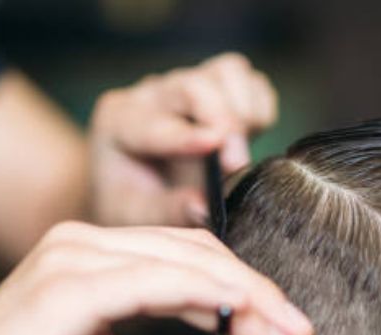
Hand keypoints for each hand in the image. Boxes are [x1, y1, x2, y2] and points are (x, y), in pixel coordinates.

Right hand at [0, 221, 310, 334]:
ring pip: (183, 262)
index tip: (286, 332)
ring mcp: (75, 257)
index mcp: (98, 259)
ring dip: (243, 298)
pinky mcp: (67, 285)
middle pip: (197, 255)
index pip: (191, 263)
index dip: (245, 293)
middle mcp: (87, 244)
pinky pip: (151, 282)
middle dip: (257, 295)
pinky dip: (201, 297)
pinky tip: (238, 321)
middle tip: (300, 334)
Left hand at [89, 52, 276, 227]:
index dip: (186, 135)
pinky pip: (252, 83)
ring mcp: (188, 85)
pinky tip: (249, 139)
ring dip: (244, 110)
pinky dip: (260, 109)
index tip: (214, 146)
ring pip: (228, 73)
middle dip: (224, 121)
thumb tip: (204, 207)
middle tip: (237, 164)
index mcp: (121, 122)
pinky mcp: (218, 86)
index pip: (154, 123)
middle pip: (195, 86)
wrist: (138, 183)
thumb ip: (169, 211)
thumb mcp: (139, 216)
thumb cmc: (134, 200)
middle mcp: (153, 95)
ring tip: (239, 151)